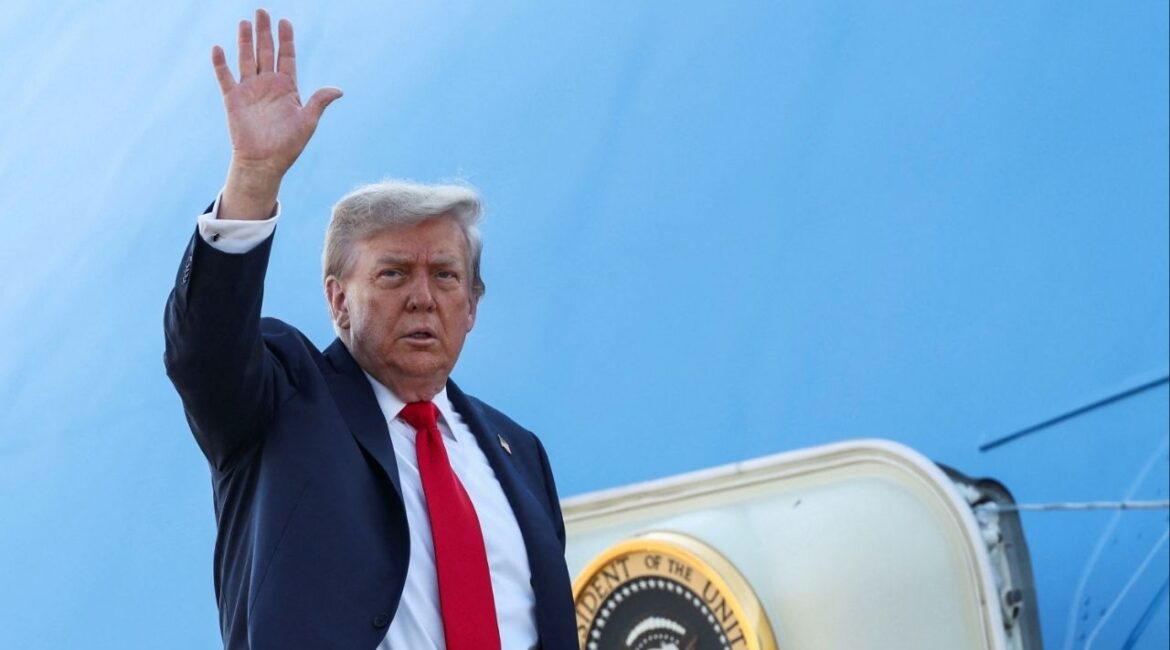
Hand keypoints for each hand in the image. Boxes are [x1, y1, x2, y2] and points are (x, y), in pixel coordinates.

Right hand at [214, 9, 341, 218]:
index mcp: (287, 88)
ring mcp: (250, 90)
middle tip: (262, 11)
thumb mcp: (307, 122)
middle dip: (264, 32)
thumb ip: (319, 102)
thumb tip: (338, 90)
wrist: (264, 163)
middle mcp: (268, 85)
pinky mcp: (233, 99)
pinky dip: (221, 64)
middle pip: (266, 51)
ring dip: (245, 41)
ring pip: (246, 59)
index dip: (286, 39)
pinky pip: (225, 77)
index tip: (285, 22)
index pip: (287, 57)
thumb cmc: (288, 145)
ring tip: (245, 22)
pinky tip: (219, 48)